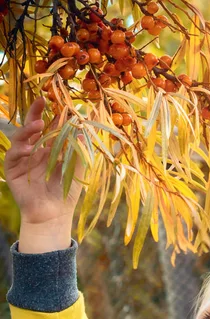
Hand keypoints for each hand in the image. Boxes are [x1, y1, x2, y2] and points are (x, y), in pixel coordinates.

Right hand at [4, 96, 84, 225]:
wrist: (53, 214)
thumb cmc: (66, 194)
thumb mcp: (76, 171)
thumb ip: (79, 152)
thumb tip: (84, 130)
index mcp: (50, 150)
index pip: (51, 128)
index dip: (54, 116)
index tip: (61, 104)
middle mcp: (35, 151)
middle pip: (33, 127)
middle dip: (35, 113)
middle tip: (41, 100)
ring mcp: (23, 159)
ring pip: (21, 138)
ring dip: (27, 129)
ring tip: (37, 124)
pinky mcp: (13, 170)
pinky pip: (13, 155)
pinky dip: (19, 150)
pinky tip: (28, 149)